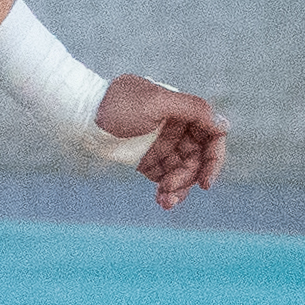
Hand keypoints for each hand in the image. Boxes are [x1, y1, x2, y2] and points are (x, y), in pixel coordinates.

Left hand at [93, 74, 225, 211]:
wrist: (80, 115)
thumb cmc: (117, 105)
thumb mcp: (156, 102)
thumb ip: (192, 110)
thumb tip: (224, 125)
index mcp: (182, 111)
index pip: (212, 136)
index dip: (214, 159)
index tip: (206, 182)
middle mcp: (176, 128)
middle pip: (198, 159)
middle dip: (189, 177)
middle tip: (170, 188)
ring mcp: (163, 145)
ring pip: (184, 172)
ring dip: (179, 188)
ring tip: (165, 201)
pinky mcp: (149, 160)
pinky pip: (166, 178)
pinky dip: (167, 191)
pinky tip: (162, 202)